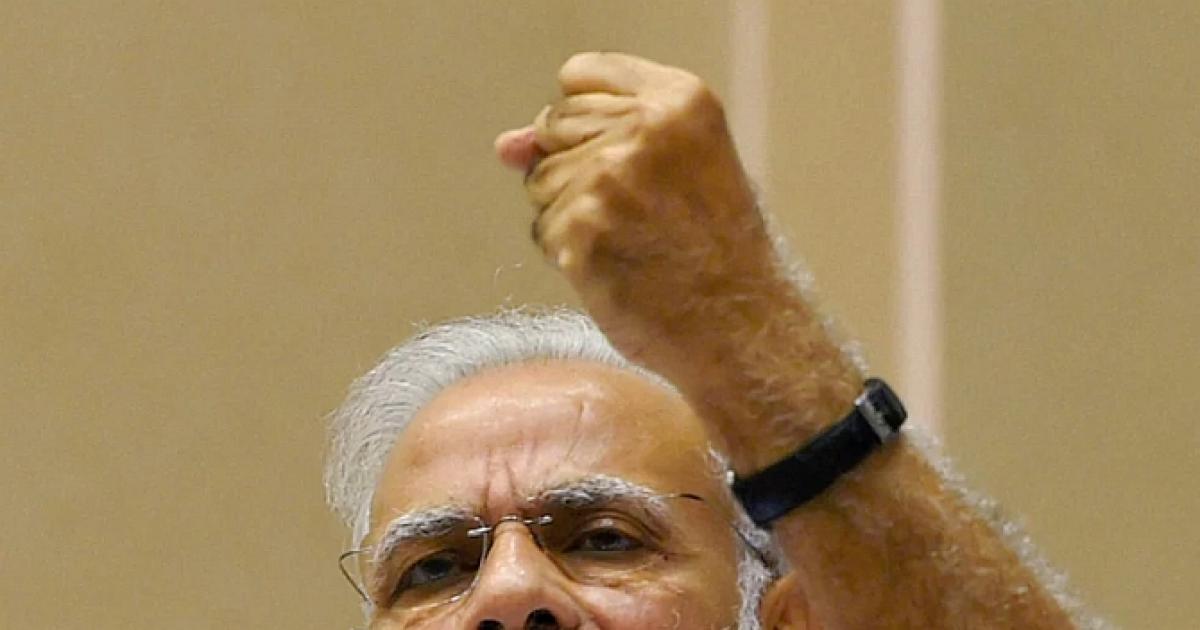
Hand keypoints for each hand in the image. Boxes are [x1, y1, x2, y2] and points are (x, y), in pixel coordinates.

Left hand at [495, 53, 786, 375]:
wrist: (740, 323)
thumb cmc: (712, 248)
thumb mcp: (677, 167)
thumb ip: (593, 136)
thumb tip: (505, 146)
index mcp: (678, 99)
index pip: (580, 75)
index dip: (583, 120)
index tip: (621, 156)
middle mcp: (645, 127)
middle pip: (552, 125)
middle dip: (573, 168)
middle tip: (636, 210)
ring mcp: (610, 176)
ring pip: (539, 181)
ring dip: (568, 216)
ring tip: (628, 241)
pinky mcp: (584, 227)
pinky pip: (542, 230)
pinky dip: (568, 256)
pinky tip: (615, 268)